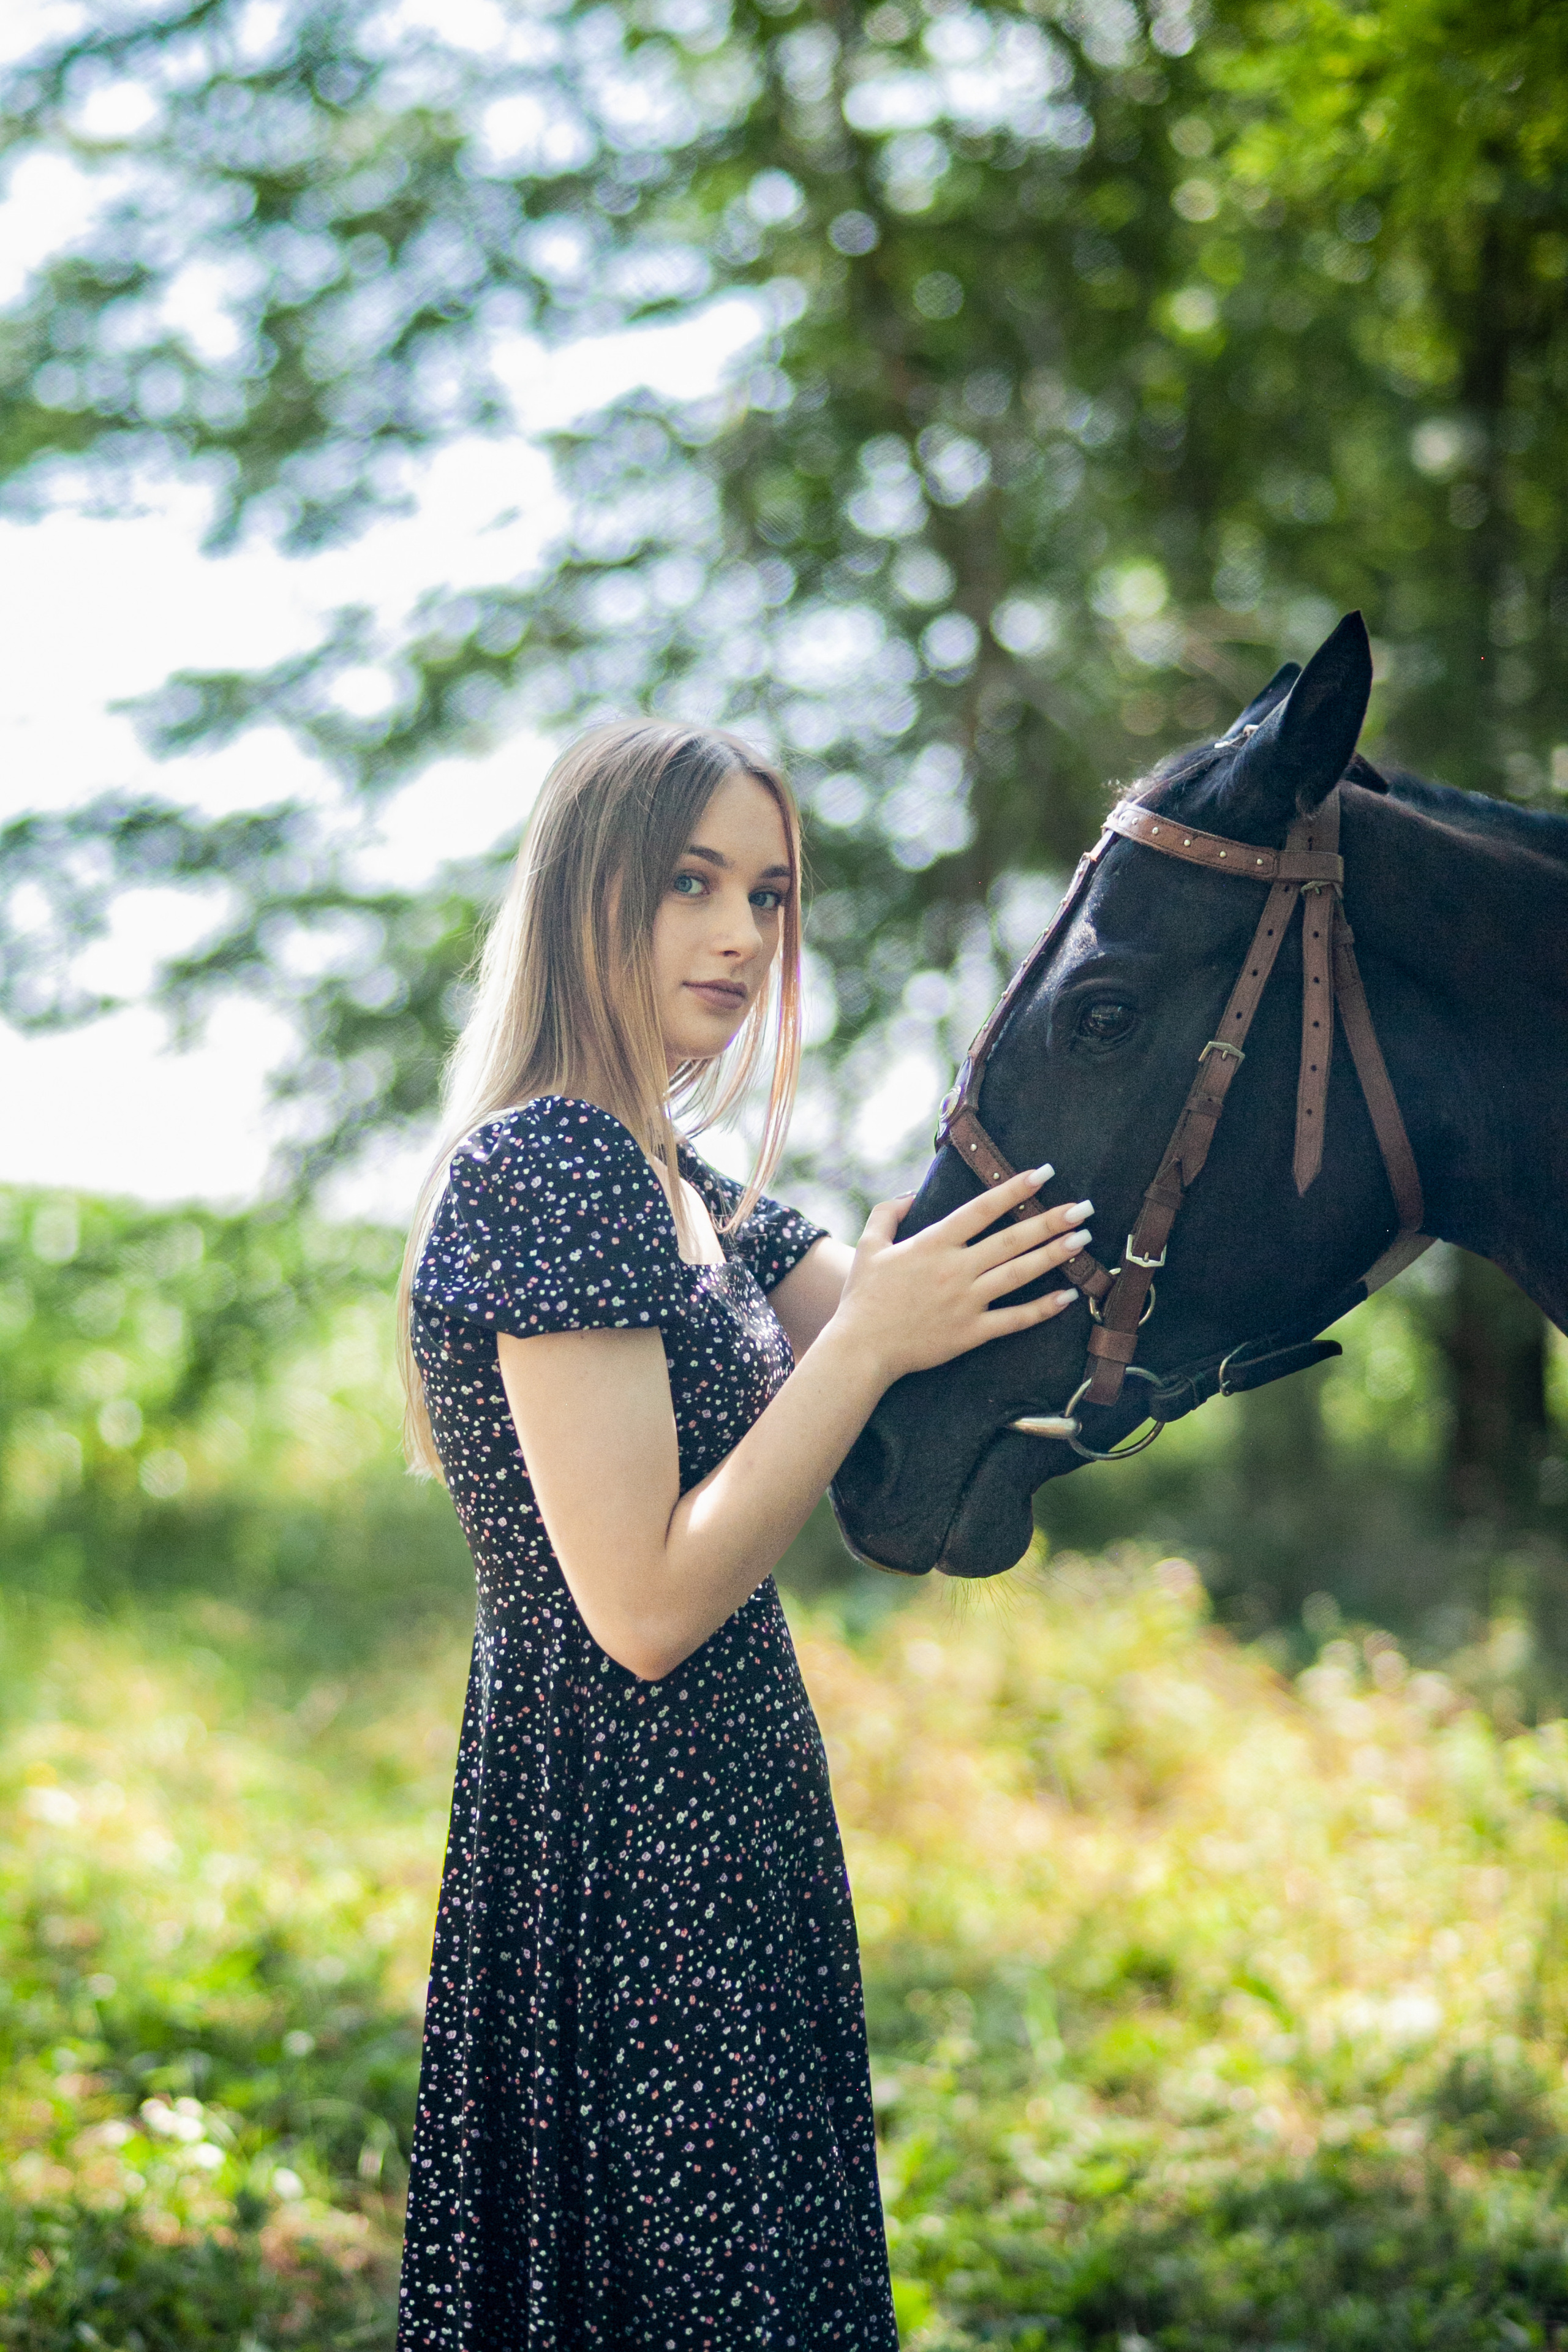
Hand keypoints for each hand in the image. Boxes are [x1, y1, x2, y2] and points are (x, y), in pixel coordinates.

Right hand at [831, 1167, 1090, 1384]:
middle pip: (1011, 1239)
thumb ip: (888, 1213)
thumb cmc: (863, 1297)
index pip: (981, 1209)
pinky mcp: (971, 1332)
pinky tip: (1068, 1296)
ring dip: (1053, 1256)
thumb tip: (912, 1194)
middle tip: (1082, 1207)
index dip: (1013, 1189)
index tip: (1042, 1174)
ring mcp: (965, 1301)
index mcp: (932, 1243)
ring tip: (1082, 1241)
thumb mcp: (869, 1246)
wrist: (861, 1348)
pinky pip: (1014, 1319)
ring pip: (1018, 1274)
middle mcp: (955, 1269)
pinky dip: (1042, 1309)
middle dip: (1050, 1221)